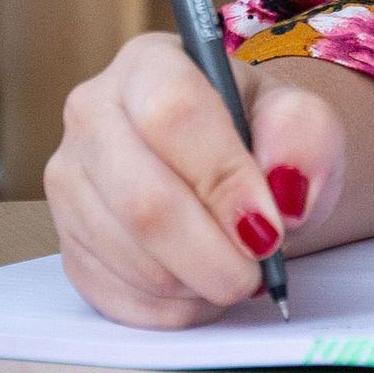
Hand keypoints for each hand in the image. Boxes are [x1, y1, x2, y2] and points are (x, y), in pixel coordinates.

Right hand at [45, 32, 334, 328]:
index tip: (267, 228)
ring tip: (232, 268)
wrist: (233, 174)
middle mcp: (92, 113)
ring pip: (131, 256)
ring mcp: (70, 181)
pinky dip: (174, 307)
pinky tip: (199, 283)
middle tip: (258, 271)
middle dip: (214, 254)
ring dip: (198, 283)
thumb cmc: (260, 141)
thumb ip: (305, 138)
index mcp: (149, 65)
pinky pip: (118, 295)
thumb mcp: (301, 121)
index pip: (172, 113)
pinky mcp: (68, 242)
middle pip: (144, 199)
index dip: (223, 178)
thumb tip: (284, 194)